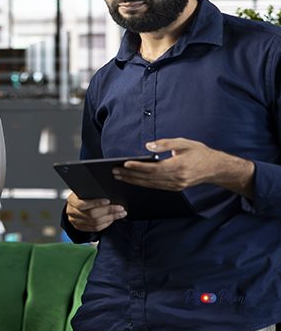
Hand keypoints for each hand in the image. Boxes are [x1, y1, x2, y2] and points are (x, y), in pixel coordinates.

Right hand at [65, 193, 125, 231]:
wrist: (73, 206)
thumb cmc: (81, 196)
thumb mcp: (84, 191)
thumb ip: (92, 193)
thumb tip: (109, 195)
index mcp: (72, 201)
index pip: (83, 203)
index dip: (96, 203)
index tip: (108, 201)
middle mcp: (72, 212)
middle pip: (91, 214)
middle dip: (108, 211)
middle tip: (120, 208)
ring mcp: (75, 221)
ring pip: (95, 223)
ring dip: (110, 218)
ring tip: (120, 214)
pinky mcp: (80, 227)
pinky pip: (95, 228)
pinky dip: (106, 224)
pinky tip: (112, 219)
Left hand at [113, 138, 253, 196]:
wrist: (216, 168)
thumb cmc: (200, 153)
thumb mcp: (184, 143)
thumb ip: (165, 144)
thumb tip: (147, 145)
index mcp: (178, 166)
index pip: (154, 168)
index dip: (138, 166)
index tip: (125, 164)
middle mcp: (177, 178)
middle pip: (149, 178)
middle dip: (130, 175)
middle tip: (115, 171)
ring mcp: (176, 185)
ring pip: (151, 184)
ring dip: (134, 181)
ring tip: (119, 176)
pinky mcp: (176, 188)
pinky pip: (156, 187)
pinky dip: (143, 184)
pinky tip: (133, 180)